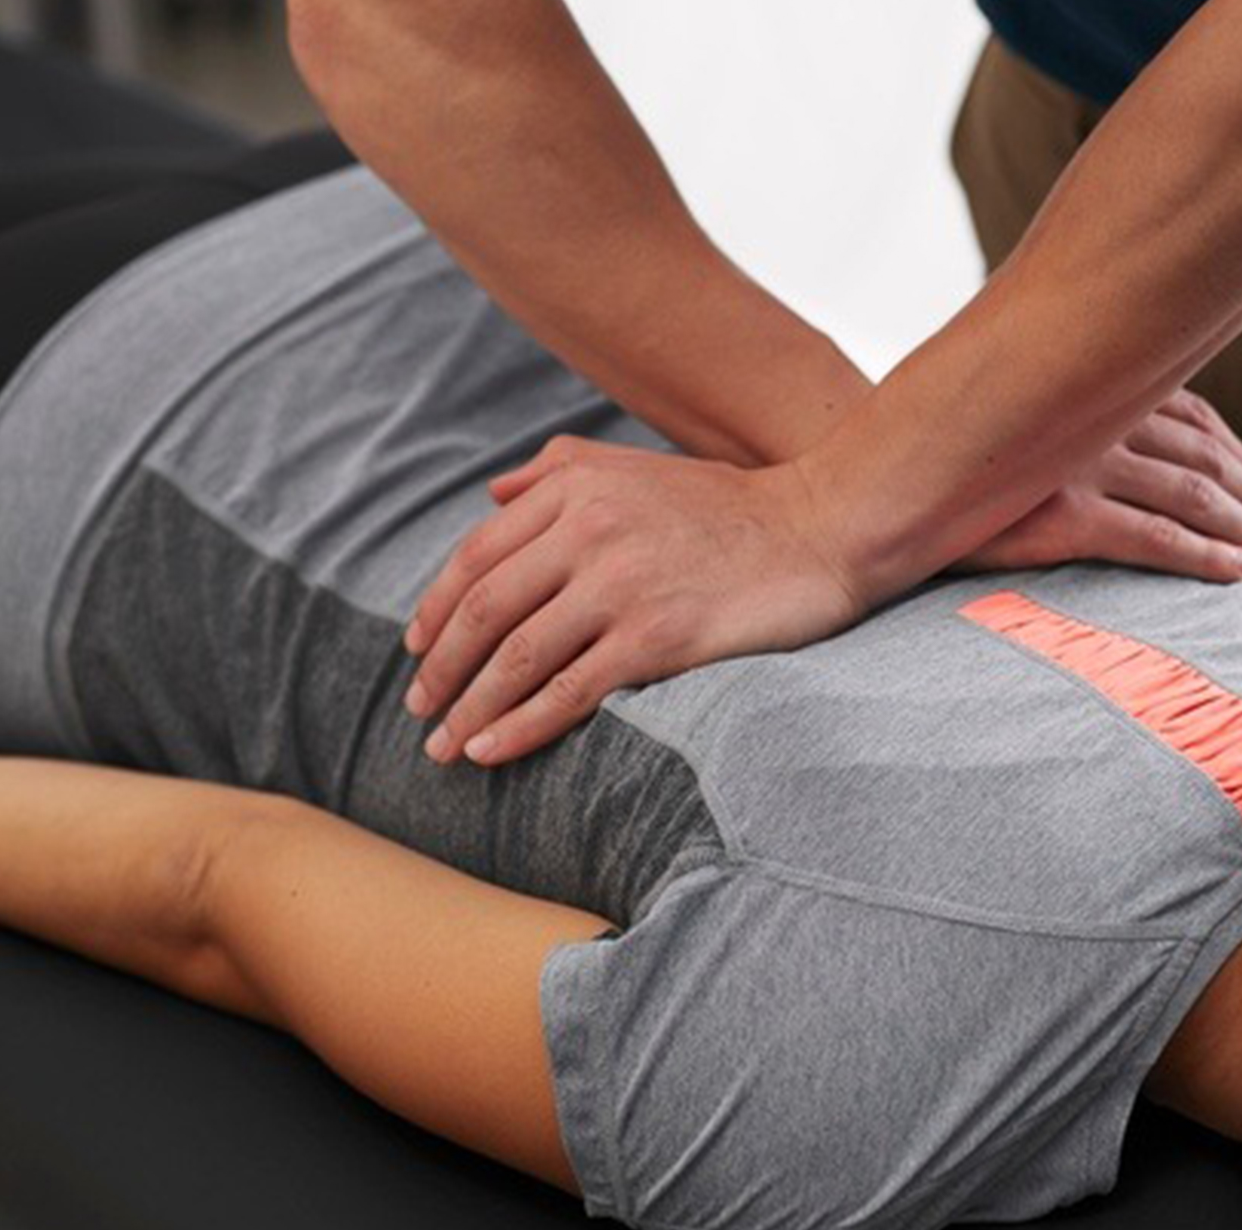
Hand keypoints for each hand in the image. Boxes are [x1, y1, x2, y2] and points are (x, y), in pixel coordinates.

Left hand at [403, 438, 864, 766]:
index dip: (437, 608)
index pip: (479, 555)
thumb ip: (560, 470)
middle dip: (442, 668)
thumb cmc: (734, 506)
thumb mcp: (639, 465)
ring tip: (445, 747)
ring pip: (518, 656)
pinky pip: (570, 691)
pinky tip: (492, 751)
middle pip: (486, 609)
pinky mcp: (657, 636)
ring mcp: (621, 584)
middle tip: (420, 710)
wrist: (823, 529)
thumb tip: (493, 495)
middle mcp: (589, 530)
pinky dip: (520, 726)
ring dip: (470, 709)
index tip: (418, 649)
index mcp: (576, 488)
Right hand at [958, 389, 1241, 579]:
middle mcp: (1093, 416)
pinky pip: (1158, 539)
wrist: (870, 487)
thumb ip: (1070, 429)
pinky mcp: (1062, 516)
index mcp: (1089, 387)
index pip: (1197, 419)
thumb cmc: (940, 464)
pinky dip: (1209, 557)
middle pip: (1209, 458)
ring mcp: (1080, 464)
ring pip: (1197, 497)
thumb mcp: (1016, 430)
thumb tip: (1114, 453)